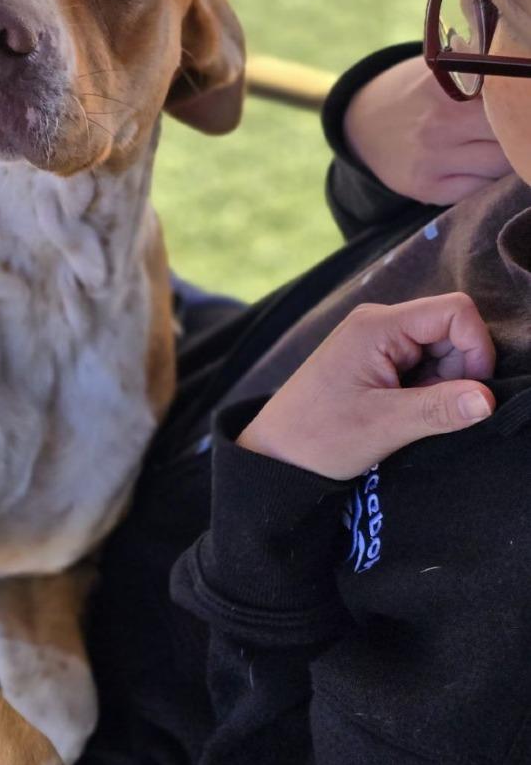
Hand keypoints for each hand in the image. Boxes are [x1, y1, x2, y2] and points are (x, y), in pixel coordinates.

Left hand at [237, 293, 495, 478]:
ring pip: (439, 350)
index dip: (476, 347)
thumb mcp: (383, 426)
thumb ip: (438, 409)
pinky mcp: (375, 359)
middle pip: (450, 330)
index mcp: (377, 326)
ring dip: (441, 384)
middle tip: (429, 409)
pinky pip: (421, 364)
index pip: (455, 311)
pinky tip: (401, 411)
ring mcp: (375, 340)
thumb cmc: (318, 436)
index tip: (471, 392)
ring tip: (408, 413)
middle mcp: (378, 323)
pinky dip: (425, 389)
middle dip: (457, 371)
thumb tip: (489, 399)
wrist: (276, 453)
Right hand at [344, 55, 511, 203]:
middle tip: (517, 129)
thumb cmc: (422, 92)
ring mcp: (431, 159)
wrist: (365, 124)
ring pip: (502, 165)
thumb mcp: (446, 67)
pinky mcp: (426, 188)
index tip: (521, 106)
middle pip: (513, 134)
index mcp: (448, 84)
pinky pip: (480, 189)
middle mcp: (439, 123)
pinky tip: (478, 165)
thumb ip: (485, 69)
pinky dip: (488, 180)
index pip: (510, 97)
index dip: (522, 104)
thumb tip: (525, 78)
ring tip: (497, 144)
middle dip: (521, 132)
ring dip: (509, 158)